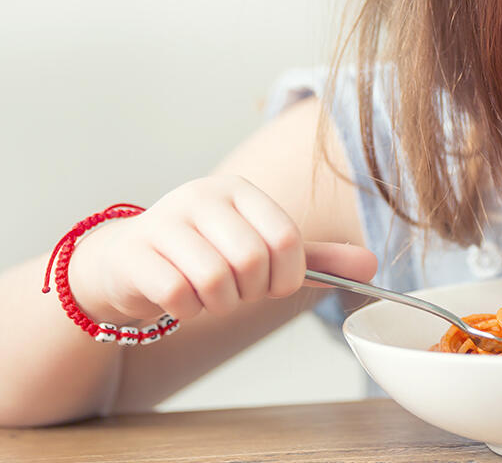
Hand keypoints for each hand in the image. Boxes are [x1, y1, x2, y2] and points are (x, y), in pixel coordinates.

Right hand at [66, 175, 377, 323]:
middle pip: (253, 259)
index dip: (287, 276)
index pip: (286, 239)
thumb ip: (316, 258)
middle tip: (236, 292)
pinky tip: (181, 300)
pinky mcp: (135, 251)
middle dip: (251, 292)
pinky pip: (178, 294)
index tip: (271, 284)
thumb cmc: (206, 255)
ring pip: (216, 278)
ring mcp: (165, 220)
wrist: (129, 262)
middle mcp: (203, 196)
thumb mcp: (262, 250)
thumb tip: (373, 265)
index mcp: (241, 191)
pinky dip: (188, 310)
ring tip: (209, 295)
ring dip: (219, 304)